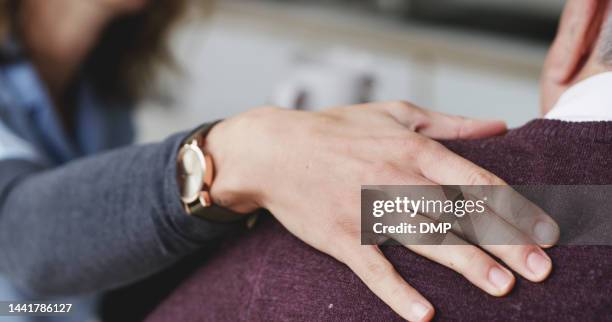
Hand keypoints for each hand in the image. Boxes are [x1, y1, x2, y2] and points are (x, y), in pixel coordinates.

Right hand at [206, 102, 551, 320]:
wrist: (275, 150)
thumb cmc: (335, 129)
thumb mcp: (394, 114)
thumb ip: (449, 123)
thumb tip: (497, 128)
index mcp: (413, 150)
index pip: (474, 181)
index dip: (513, 207)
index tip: (542, 230)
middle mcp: (395, 180)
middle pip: (458, 215)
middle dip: (502, 242)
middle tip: (538, 269)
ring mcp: (368, 211)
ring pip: (425, 240)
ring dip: (464, 263)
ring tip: (501, 287)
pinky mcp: (343, 238)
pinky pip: (374, 269)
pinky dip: (397, 292)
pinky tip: (423, 314)